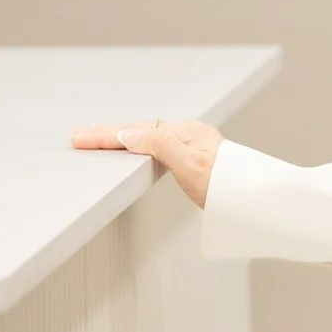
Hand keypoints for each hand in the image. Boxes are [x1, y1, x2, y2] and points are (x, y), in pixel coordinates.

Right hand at [68, 117, 222, 208]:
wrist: (255, 200)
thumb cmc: (228, 187)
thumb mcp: (191, 166)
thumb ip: (160, 146)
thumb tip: (127, 134)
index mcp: (184, 132)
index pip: (134, 132)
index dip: (105, 136)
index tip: (78, 139)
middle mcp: (186, 133)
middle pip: (137, 131)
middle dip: (106, 134)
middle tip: (76, 136)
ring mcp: (190, 144)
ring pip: (145, 137)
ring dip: (119, 138)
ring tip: (94, 139)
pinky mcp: (192, 157)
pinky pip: (154, 145)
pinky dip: (135, 145)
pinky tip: (128, 147)